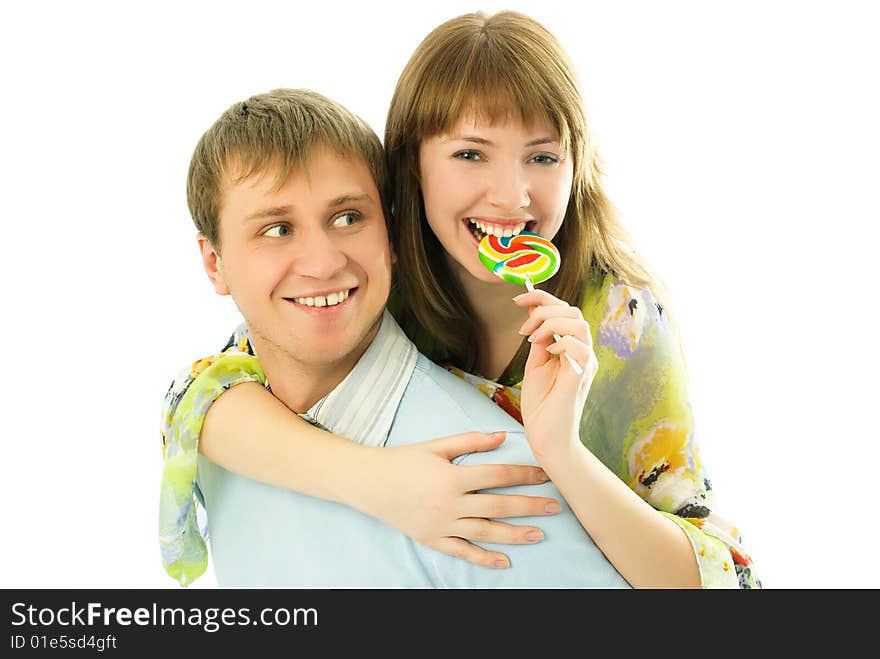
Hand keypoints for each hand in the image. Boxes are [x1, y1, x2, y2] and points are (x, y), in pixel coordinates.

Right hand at [355, 431, 561, 567]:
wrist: (368, 483)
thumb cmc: (403, 460)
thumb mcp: (435, 446)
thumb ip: (470, 441)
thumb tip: (503, 437)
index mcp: (453, 476)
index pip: (498, 475)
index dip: (524, 474)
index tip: (545, 475)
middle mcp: (450, 503)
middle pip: (498, 506)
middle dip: (529, 506)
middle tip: (555, 507)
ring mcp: (441, 524)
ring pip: (485, 532)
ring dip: (514, 534)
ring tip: (539, 535)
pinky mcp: (432, 539)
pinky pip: (462, 552)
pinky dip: (483, 559)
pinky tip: (504, 562)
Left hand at [514, 289, 597, 461]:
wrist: (546, 437)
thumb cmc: (542, 405)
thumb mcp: (535, 364)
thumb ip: (539, 340)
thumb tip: (533, 314)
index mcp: (572, 348)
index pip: (565, 311)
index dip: (542, 298)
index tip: (518, 299)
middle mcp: (582, 353)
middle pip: (574, 312)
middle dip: (544, 309)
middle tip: (524, 328)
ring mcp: (584, 364)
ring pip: (579, 324)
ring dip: (551, 323)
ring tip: (533, 338)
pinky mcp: (580, 378)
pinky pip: (581, 348)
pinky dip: (562, 342)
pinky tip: (548, 351)